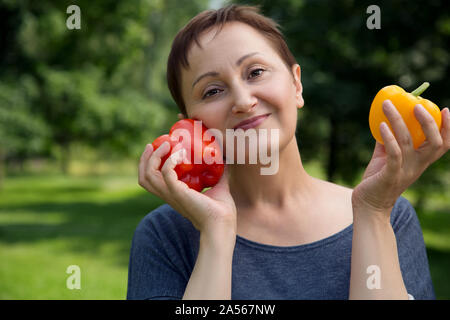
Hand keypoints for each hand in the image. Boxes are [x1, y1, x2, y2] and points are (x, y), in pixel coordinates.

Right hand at [138, 142, 236, 235]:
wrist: (224, 223)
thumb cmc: (222, 210)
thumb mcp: (219, 186)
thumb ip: (221, 173)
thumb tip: (226, 159)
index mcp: (174, 194)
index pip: (152, 180)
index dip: (151, 164)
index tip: (161, 148)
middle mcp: (169, 195)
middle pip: (144, 177)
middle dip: (144, 159)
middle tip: (153, 144)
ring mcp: (171, 194)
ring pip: (148, 175)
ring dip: (154, 157)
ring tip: (167, 144)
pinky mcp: (177, 193)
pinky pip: (166, 172)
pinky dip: (171, 160)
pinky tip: (181, 153)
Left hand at [352, 99, 449, 213]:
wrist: (367, 204)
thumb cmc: (377, 180)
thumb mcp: (385, 158)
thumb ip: (387, 143)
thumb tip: (383, 122)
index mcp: (420, 161)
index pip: (442, 145)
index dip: (448, 128)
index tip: (446, 109)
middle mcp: (417, 166)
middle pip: (435, 143)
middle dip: (429, 122)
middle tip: (417, 105)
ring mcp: (405, 171)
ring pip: (407, 141)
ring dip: (397, 120)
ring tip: (387, 106)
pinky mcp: (390, 175)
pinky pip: (393, 154)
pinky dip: (388, 138)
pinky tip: (381, 125)